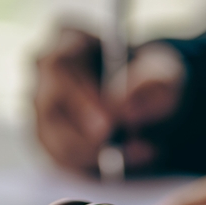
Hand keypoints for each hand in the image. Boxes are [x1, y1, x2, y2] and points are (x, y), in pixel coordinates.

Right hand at [34, 26, 184, 172]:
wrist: (148, 99)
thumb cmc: (151, 78)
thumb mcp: (165, 73)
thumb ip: (151, 82)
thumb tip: (124, 103)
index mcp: (67, 39)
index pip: (58, 65)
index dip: (80, 96)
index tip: (108, 120)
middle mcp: (44, 71)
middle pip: (47, 104)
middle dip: (81, 130)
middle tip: (112, 142)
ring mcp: (40, 106)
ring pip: (52, 137)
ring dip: (93, 152)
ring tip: (136, 149)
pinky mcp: (46, 137)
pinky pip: (60, 159)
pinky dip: (92, 166)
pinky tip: (124, 159)